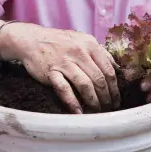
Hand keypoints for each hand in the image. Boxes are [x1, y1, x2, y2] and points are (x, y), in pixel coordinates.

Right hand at [2, 24, 120, 113]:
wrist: (33, 39)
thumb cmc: (61, 42)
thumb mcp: (82, 40)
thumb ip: (99, 52)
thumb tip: (117, 68)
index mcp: (90, 44)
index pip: (108, 68)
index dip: (114, 86)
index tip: (116, 98)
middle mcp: (79, 51)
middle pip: (99, 78)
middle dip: (106, 96)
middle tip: (109, 107)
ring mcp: (65, 61)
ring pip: (85, 85)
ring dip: (93, 101)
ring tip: (97, 111)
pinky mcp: (51, 71)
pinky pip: (64, 89)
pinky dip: (73, 103)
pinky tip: (79, 112)